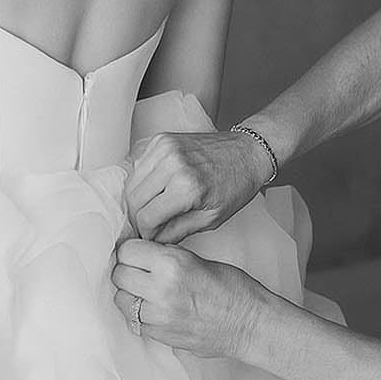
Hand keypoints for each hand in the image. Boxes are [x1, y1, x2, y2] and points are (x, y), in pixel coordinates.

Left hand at [111, 238, 273, 359]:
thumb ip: (166, 256)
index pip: (127, 251)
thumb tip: (141, 254)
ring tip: (145, 290)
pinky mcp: (160, 335)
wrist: (249, 324)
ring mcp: (158, 315)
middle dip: (126, 269)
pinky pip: (133, 320)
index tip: (134, 252)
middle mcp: (161, 289)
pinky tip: (152, 307)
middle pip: (119, 274)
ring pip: (120, 299)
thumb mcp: (197, 259)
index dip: (130, 250)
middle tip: (139, 270)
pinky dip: (137, 313)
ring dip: (128, 293)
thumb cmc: (233, 289)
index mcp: (172, 263)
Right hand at [123, 130, 268, 242]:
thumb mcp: (212, 219)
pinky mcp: (161, 139)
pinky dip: (143, 180)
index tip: (152, 236)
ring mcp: (165, 148)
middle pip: (133, 200)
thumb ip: (178, 232)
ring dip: (139, 199)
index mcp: (187, 187)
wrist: (247, 152)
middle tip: (151, 225)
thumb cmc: (235, 185)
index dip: (147, 233)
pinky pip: (139, 165)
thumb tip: (153, 240)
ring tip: (154, 208)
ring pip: (132, 182)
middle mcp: (172, 164)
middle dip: (139, 217)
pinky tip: (157, 189)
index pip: (146, 218)